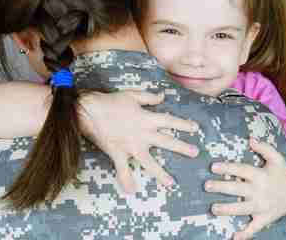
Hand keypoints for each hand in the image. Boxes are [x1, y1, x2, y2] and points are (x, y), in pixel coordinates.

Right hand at [79, 91, 199, 193]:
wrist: (89, 110)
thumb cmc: (110, 101)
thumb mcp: (132, 95)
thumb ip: (148, 97)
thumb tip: (162, 97)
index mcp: (147, 118)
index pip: (169, 121)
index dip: (183, 124)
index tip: (195, 128)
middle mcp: (142, 134)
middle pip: (166, 141)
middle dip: (181, 147)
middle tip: (195, 153)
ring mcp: (130, 146)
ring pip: (149, 162)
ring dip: (160, 173)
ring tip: (171, 183)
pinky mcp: (118, 153)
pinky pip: (123, 170)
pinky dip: (126, 180)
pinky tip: (131, 191)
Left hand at [205, 139, 285, 239]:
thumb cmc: (283, 174)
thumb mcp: (276, 158)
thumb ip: (264, 148)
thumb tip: (250, 139)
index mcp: (261, 175)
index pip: (242, 170)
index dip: (227, 167)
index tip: (213, 167)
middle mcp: (260, 191)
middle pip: (238, 189)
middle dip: (222, 187)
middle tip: (207, 186)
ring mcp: (261, 206)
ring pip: (242, 209)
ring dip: (227, 209)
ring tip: (213, 208)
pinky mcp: (264, 219)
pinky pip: (254, 228)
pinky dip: (245, 234)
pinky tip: (233, 237)